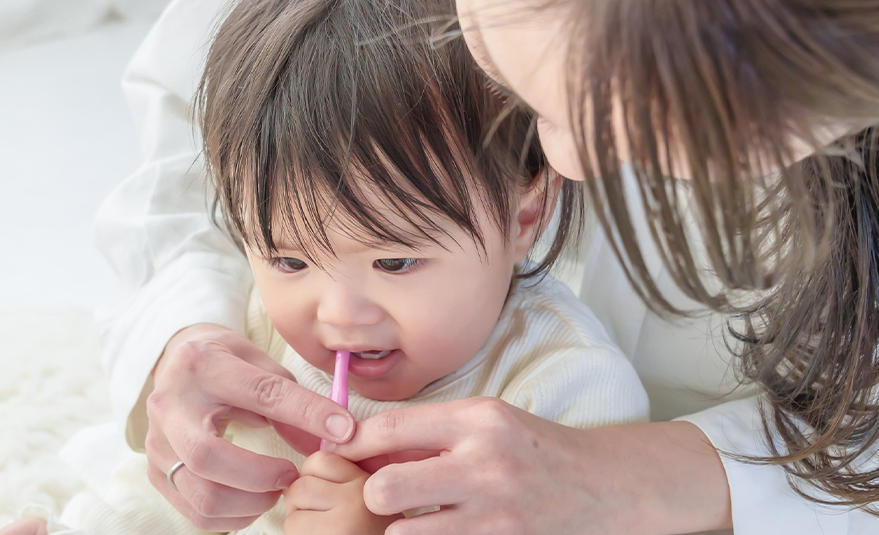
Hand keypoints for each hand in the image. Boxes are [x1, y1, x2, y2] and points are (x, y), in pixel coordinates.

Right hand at [144, 323, 355, 531]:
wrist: (177, 361)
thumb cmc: (226, 361)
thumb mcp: (261, 364)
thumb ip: (294, 400)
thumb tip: (335, 437)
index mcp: (202, 365)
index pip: (260, 393)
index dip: (305, 414)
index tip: (342, 431)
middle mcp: (170, 405)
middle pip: (208, 456)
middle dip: (260, 476)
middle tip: (292, 476)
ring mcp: (157, 441)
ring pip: (201, 493)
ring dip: (249, 503)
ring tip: (274, 490)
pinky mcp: (155, 471)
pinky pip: (194, 511)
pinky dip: (231, 517)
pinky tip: (253, 501)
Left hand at [284, 451, 398, 534]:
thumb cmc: (373, 531)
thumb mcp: (372, 502)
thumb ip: (345, 481)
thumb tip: (302, 472)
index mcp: (370, 482)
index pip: (320, 460)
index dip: (312, 477)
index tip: (323, 496)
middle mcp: (358, 499)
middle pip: (301, 485)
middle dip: (299, 503)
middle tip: (318, 520)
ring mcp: (342, 524)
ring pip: (292, 511)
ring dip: (298, 525)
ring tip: (323, 534)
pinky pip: (292, 530)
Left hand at [332, 397, 731, 534]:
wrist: (603, 487)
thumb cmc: (534, 449)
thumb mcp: (487, 422)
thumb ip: (431, 432)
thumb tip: (362, 444)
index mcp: (479, 419)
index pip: (390, 428)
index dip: (353, 443)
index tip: (340, 452)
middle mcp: (486, 463)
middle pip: (386, 488)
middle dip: (371, 495)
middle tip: (377, 496)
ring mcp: (495, 512)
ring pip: (403, 534)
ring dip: (398, 529)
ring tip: (411, 518)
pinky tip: (438, 530)